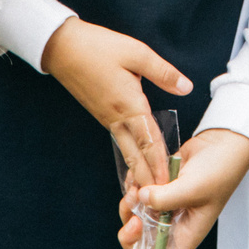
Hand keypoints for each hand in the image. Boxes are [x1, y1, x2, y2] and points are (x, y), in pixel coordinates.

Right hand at [41, 18, 193, 190]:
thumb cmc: (98, 46)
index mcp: (128, 105)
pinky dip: (130, 156)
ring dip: (139, 171)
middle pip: (136, 155)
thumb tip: (186, 87)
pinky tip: (136, 162)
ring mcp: (107, 118)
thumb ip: (162, 72)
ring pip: (127, 151)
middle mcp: (116, 118)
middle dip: (148, 179)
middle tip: (160, 202)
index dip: (160, 165)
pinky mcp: (102, 114)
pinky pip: (120, 140)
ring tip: (149, 191)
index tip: (170, 186)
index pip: (148, 142)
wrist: (61, 47)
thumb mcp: (136, 53)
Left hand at [117, 127, 248, 248]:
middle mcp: (174, 223)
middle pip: (143, 242)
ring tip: (136, 190)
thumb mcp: (195, 187)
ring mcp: (165, 205)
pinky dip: (132, 188)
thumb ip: (167, 198)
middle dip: (131, 233)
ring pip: (136, 217)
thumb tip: (141, 200)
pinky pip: (137, 195)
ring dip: (129, 207)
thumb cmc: (219, 171)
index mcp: (187, 232)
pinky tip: (137, 178)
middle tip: (134, 217)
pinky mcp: (158, 187)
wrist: (222, 143)